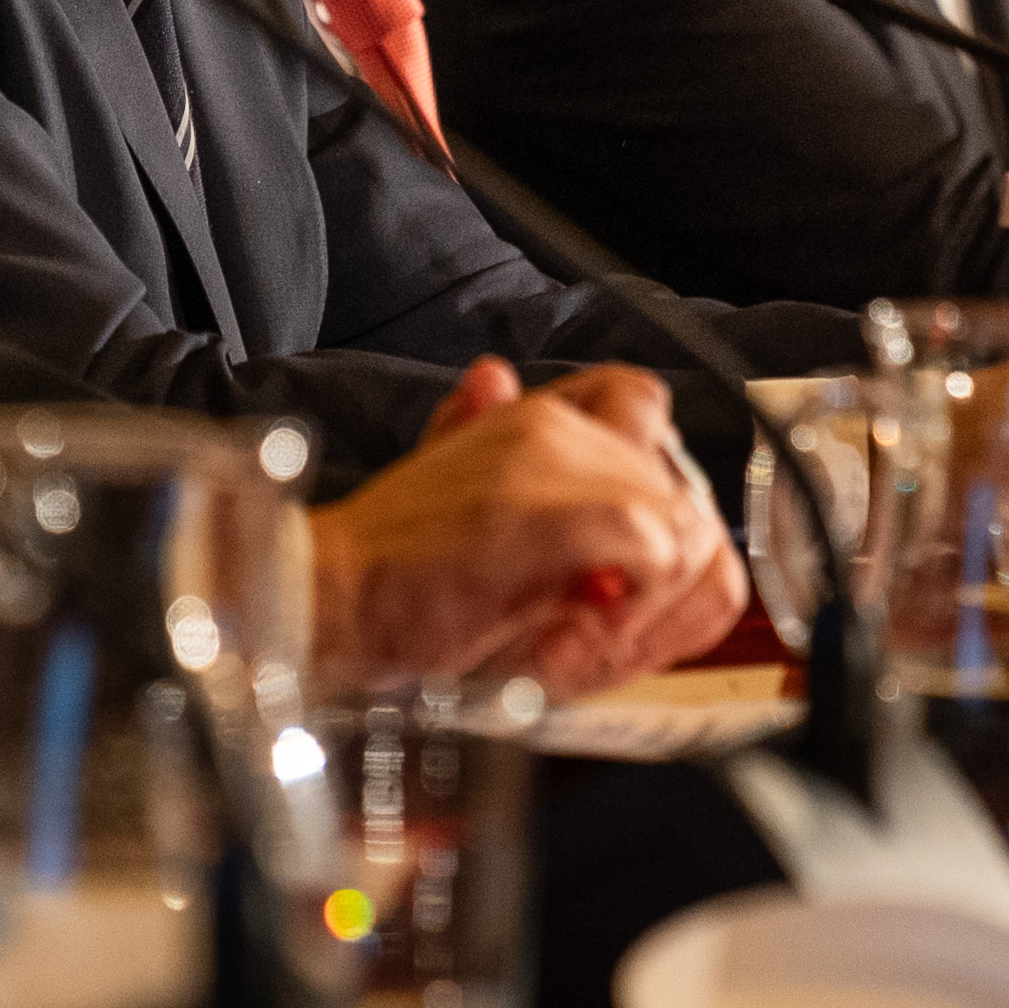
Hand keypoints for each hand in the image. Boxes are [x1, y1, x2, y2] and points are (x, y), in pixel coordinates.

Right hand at [308, 360, 746, 701]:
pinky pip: (655, 544)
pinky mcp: (542, 512)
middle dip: (667, 567)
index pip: (647, 414)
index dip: (656, 496)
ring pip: (682, 518)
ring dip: (656, 594)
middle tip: (605, 614)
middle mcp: (548, 421)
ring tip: (589, 630)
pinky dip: (638, 604)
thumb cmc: (392, 576)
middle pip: (684, 484)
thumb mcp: (449, 490)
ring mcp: (545, 461)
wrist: (325, 601)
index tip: (623, 562)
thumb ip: (477, 433)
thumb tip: (492, 376)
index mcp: (531, 415)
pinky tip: (582, 631)